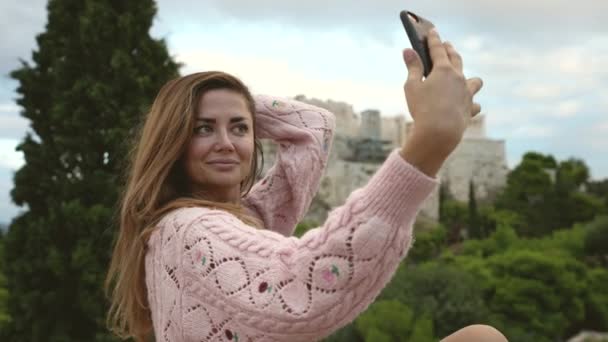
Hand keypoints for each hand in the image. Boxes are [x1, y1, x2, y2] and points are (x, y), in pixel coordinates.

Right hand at [399, 29, 482, 175]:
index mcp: (443, 70)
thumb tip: (407, 51)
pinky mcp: (470, 109)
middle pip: (456, 59)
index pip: (438, 49)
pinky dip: (470, 103)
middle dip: (450, 51)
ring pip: (474, 81)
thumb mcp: (412, 87)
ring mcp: (467, 93)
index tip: (432, 32)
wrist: (439, 133)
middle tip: (446, 45)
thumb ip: (412, 68)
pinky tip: (465, 105)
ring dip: (469, 78)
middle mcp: (459, 78)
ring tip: (463, 79)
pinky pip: (474, 103)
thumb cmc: (422, 108)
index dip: (434, 39)